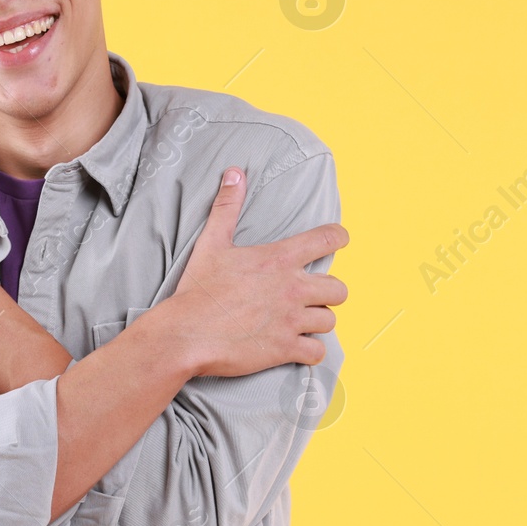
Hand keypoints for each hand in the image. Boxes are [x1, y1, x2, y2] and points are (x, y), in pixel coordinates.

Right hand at [161, 167, 347, 376]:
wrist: (187, 334)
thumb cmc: (198, 289)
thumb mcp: (211, 243)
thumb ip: (227, 206)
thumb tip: (234, 173)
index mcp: (279, 259)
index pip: (328, 239)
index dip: (339, 237)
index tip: (339, 240)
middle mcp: (292, 288)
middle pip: (339, 289)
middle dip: (328, 291)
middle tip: (312, 294)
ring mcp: (291, 320)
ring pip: (330, 320)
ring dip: (318, 320)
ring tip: (302, 321)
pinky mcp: (286, 349)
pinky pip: (318, 352)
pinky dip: (311, 351)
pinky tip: (298, 347)